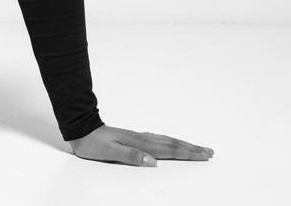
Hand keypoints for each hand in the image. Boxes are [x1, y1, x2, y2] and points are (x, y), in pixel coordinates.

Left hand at [67, 124, 213, 166]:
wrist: (80, 128)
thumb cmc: (93, 143)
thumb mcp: (109, 152)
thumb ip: (131, 156)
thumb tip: (153, 162)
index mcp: (140, 144)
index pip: (169, 150)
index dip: (188, 153)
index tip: (204, 155)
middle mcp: (142, 139)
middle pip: (172, 144)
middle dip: (192, 148)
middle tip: (210, 151)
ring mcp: (138, 138)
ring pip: (166, 141)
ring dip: (184, 144)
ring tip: (197, 147)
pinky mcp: (133, 138)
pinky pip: (158, 140)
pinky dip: (170, 142)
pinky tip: (171, 142)